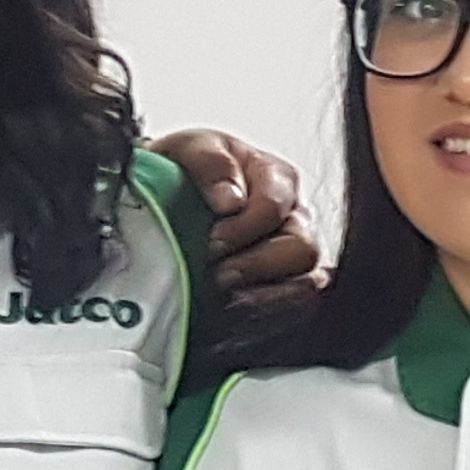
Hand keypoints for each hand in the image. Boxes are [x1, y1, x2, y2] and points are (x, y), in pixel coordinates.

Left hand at [151, 127, 325, 307]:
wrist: (164, 200)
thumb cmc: (185, 172)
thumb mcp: (190, 149)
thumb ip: (211, 163)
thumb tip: (231, 199)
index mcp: (277, 179)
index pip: (276, 207)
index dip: (244, 228)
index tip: (211, 240)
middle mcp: (294, 220)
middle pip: (303, 251)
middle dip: (255, 266)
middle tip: (217, 275)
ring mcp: (291, 259)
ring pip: (305, 288)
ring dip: (260, 298)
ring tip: (222, 298)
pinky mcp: (282, 293)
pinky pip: (292, 315)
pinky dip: (262, 319)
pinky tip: (231, 315)